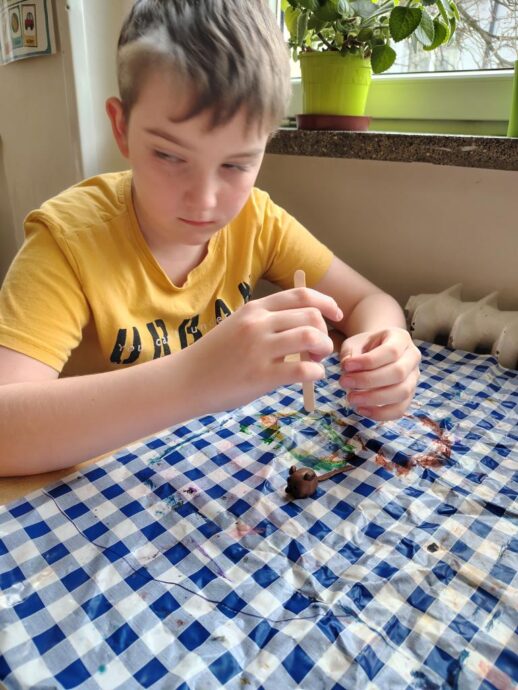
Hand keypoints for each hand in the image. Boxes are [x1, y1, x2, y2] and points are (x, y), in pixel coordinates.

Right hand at [184, 288, 342, 411]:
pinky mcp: (261, 376)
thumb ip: (267, 323)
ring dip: (324, 350)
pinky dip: (317, 373)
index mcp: (254, 309)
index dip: (326, 303)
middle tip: (319, 348)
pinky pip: (304, 370)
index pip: (301, 295)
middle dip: (325, 331)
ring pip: (311, 338)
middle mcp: (258, 324)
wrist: (184, 380)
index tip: (336, 314)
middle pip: (311, 316)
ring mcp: (259, 349)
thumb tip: (304, 327)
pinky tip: (311, 377)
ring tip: (316, 361)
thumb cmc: (213, 357)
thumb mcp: (237, 328)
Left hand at [339, 327, 420, 420]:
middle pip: (398, 373)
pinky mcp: (409, 396)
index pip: (390, 351)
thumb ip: (350, 354)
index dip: (368, 361)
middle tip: (343, 382)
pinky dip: (380, 413)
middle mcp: (412, 358)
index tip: (346, 366)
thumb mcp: (354, 343)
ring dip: (374, 399)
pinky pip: (400, 409)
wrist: (376, 352)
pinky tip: (361, 409)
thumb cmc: (364, 347)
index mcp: (401, 338)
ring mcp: (413, 378)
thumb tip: (348, 369)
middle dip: (368, 381)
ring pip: (402, 393)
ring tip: (351, 398)